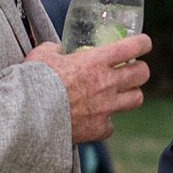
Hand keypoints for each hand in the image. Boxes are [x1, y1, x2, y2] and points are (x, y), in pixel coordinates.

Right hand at [32, 32, 151, 143]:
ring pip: (136, 99)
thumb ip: (54, 49)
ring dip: (131, 94)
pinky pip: (111, 126)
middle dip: (140, 69)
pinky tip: (96, 119)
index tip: (143, 44)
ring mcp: (105, 108)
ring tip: (121, 93)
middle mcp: (106, 83)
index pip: (133, 47)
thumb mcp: (42, 55)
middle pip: (142, 74)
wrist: (28, 115)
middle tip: (133, 69)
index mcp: (95, 61)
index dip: (143, 43)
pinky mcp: (98, 129)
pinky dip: (106, 123)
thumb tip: (57, 50)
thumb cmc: (34, 81)